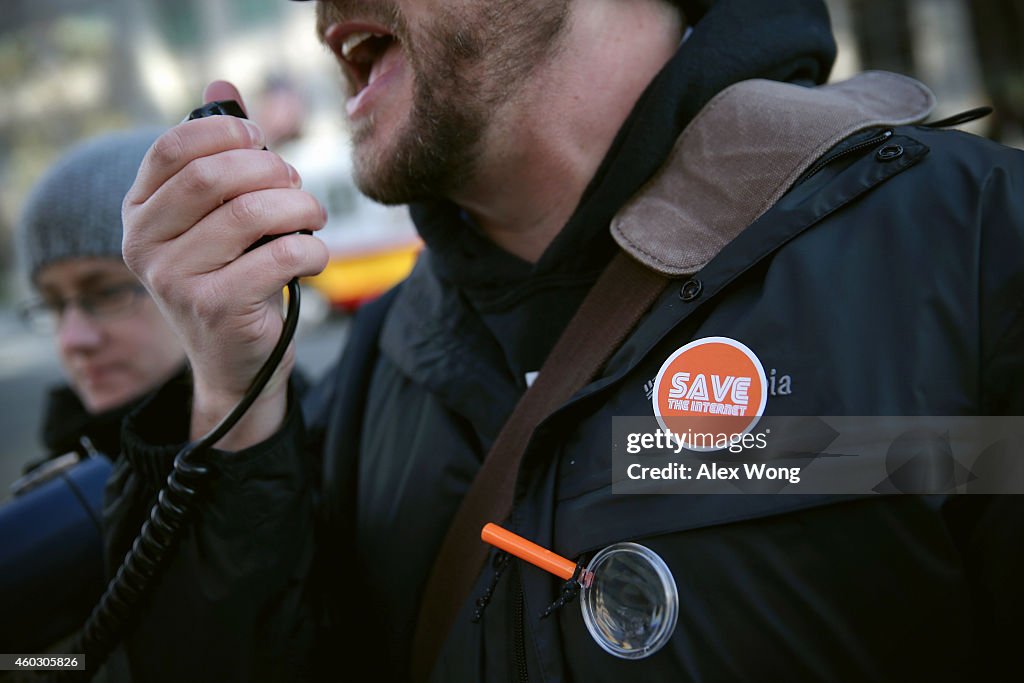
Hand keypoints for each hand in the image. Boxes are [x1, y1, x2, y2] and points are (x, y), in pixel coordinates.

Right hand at [123, 81, 328, 448]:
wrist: (236, 364)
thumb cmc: (233, 277)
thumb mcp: (220, 218)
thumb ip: (220, 153)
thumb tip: (224, 84)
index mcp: (139, 213)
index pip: (171, 148)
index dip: (226, 133)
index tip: (262, 142)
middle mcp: (144, 245)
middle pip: (215, 177)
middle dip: (272, 172)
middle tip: (298, 186)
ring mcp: (174, 279)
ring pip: (251, 214)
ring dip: (300, 208)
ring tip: (314, 218)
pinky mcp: (215, 307)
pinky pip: (279, 255)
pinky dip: (312, 249)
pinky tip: (314, 256)